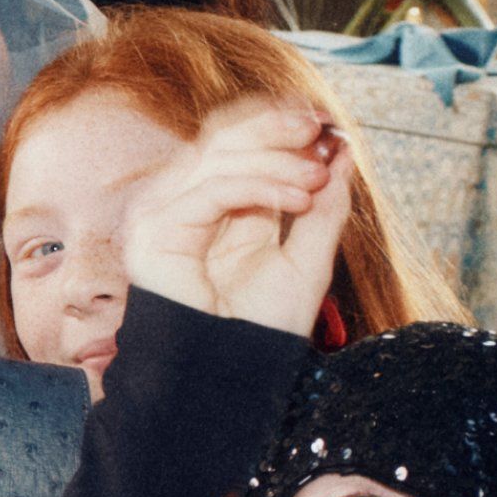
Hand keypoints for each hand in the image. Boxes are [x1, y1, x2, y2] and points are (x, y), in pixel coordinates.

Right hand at [123, 101, 351, 336]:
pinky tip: (299, 198)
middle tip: (318, 128)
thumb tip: (342, 152)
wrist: (229, 374)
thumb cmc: (261, 327)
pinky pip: (212, 189)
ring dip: (277, 159)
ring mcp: (163, 214)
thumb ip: (324, 207)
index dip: (276, 121)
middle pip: (223, 137)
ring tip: (318, 178)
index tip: (323, 123)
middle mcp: (183, 202)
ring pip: (219, 156)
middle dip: (275, 126)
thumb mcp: (309, 257)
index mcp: (216, 205)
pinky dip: (260, 186)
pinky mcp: (155, 231)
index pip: (236, 140)